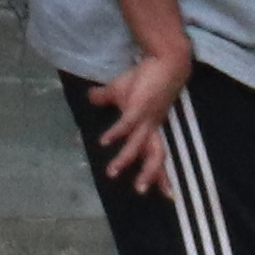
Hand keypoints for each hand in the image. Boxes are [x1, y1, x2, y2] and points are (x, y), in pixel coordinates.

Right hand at [96, 45, 191, 196]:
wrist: (163, 61)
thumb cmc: (145, 78)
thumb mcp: (121, 92)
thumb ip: (105, 98)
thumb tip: (90, 98)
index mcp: (151, 128)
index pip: (156, 155)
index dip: (160, 174)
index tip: (164, 193)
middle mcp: (152, 127)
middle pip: (155, 157)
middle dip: (150, 175)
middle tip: (142, 191)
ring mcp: (146, 118)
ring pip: (139, 145)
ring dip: (126, 159)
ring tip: (112, 172)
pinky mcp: (139, 107)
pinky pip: (127, 124)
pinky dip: (116, 134)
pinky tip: (103, 142)